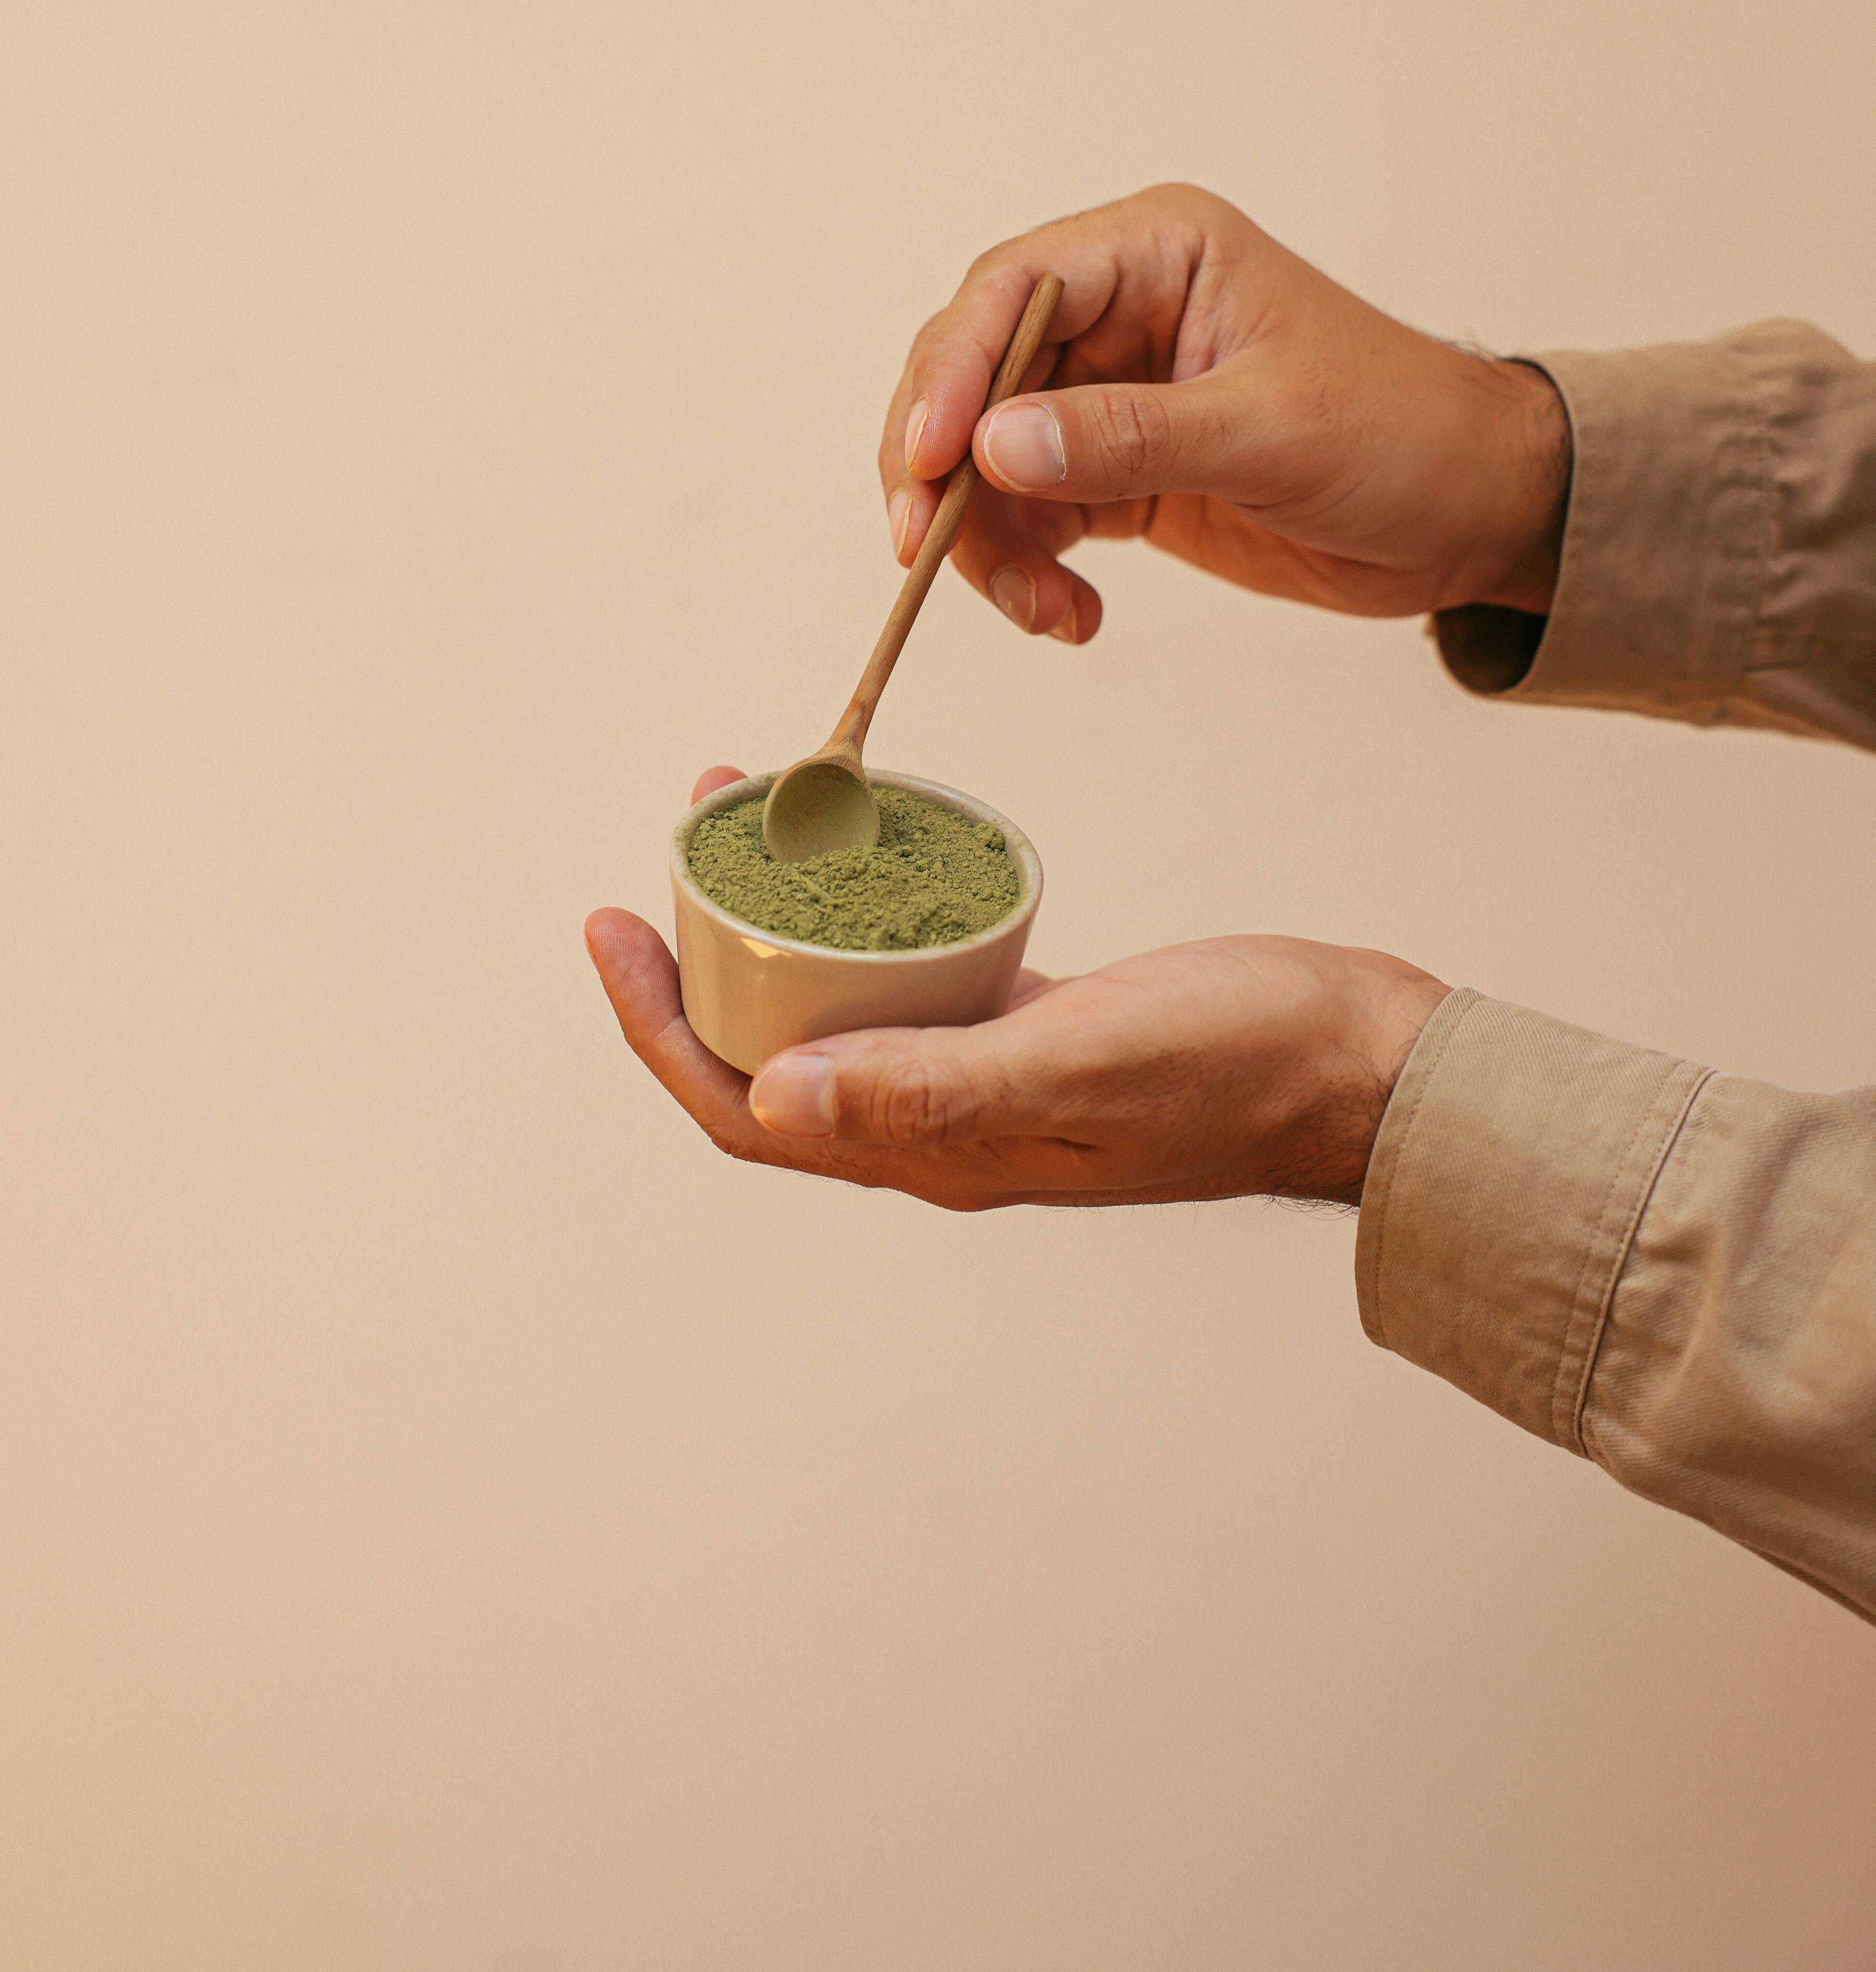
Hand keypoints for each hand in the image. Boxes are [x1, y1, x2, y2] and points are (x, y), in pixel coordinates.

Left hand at [586, 772, 1447, 1215]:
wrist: (1361, 1064)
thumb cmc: (1236, 1066)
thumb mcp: (1073, 1065)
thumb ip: (927, 1089)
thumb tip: (770, 1103)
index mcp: (932, 1151)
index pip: (744, 1111)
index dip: (658, 1029)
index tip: (609, 921)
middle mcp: (943, 1126)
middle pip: (774, 1054)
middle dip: (701, 958)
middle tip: (676, 842)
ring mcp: (989, 1079)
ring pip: (839, 1006)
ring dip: (778, 924)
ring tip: (751, 820)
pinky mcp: (1035, 1026)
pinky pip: (914, 977)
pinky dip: (866, 914)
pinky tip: (874, 851)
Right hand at [880, 183, 1568, 643]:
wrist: (1472, 512)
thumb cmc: (1403, 435)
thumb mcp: (1270, 432)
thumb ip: (1129, 438)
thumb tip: (996, 448)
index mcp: (1157, 253)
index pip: (1011, 293)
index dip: (953, 375)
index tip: (926, 463)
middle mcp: (1121, 312)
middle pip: (974, 376)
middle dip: (943, 468)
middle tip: (924, 551)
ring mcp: (1112, 395)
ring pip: (988, 458)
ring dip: (988, 540)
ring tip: (1041, 610)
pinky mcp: (1118, 471)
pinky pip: (1031, 515)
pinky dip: (1028, 572)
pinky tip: (1070, 615)